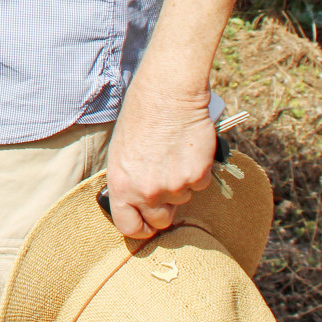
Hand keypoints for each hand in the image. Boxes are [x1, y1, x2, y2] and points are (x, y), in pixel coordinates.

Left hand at [104, 79, 214, 239]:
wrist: (168, 94)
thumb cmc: (141, 117)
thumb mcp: (121, 152)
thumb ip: (129, 181)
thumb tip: (137, 201)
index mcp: (122, 185)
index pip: (129, 227)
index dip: (139, 227)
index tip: (145, 223)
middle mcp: (147, 190)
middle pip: (160, 220)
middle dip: (163, 208)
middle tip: (164, 184)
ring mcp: (174, 186)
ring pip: (182, 199)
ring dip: (180, 184)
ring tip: (171, 155)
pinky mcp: (197, 176)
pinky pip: (199, 184)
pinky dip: (196, 172)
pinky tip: (187, 150)